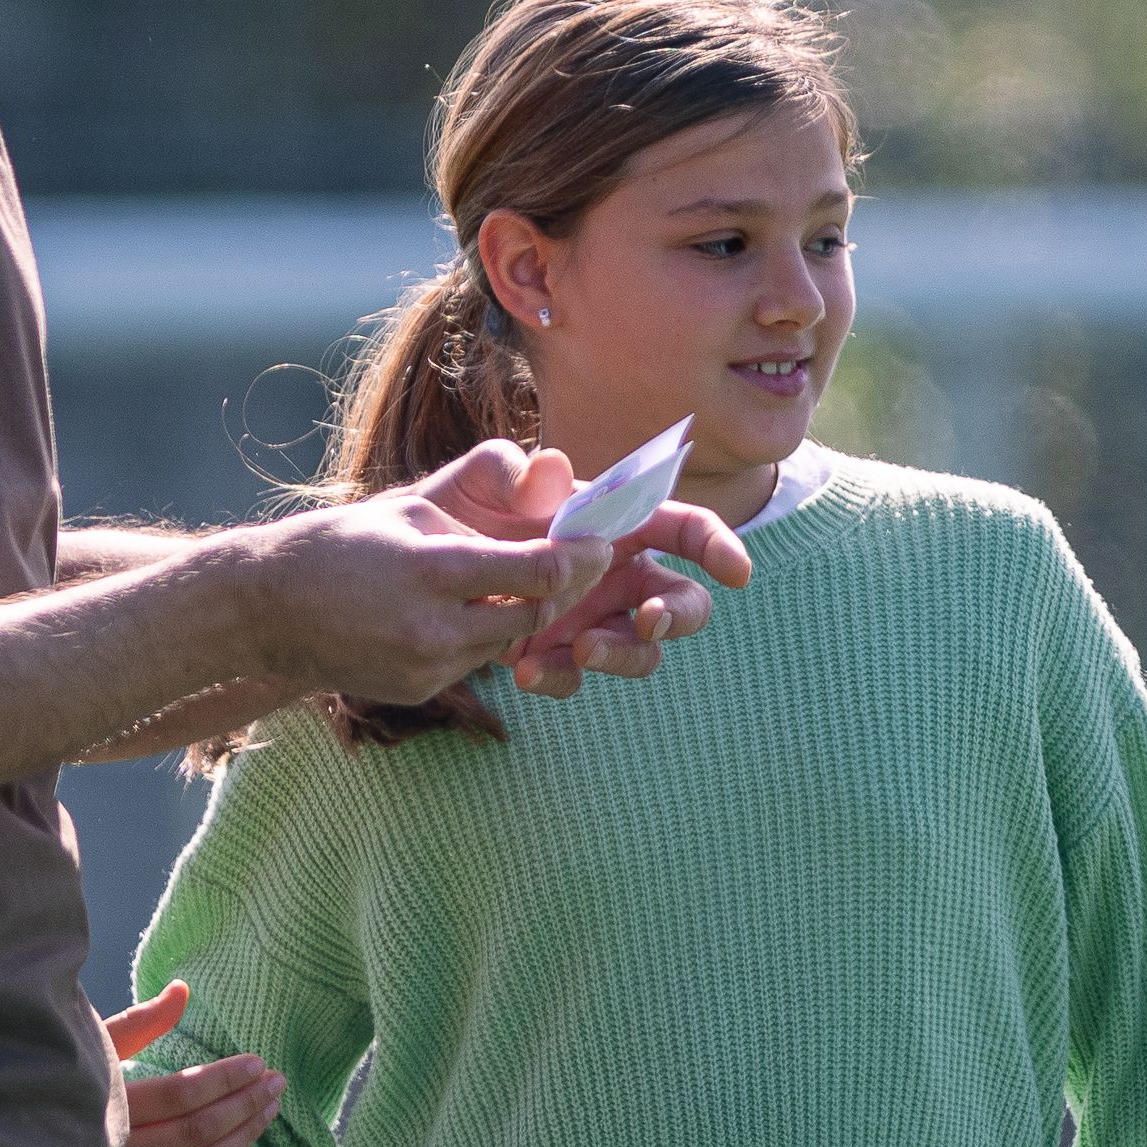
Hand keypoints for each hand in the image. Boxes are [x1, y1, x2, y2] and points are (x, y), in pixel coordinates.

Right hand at [105, 982, 280, 1146]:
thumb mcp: (91, 1055)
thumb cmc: (61, 1101)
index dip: (223, 1079)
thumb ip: (138, 1025)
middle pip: (199, 1129)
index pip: (180, 1095)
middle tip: (276, 1081)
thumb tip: (182, 990)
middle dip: (244, 1103)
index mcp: (110, 1112)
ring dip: (245, 1136)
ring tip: (271, 1108)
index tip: (256, 1062)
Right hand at [252, 463, 613, 706]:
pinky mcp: (418, 691)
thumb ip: (482, 515)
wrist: (267, 610)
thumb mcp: (411, 508)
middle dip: (562, 589)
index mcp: (432, 569)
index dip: (580, 558)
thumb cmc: (341, 542)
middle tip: (578, 563)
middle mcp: (433, 628)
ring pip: (507, 641)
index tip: (600, 544)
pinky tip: (464, 611)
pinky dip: (481, 636)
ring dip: (521, 612)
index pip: (537, 572)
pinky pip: (474, 662)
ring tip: (516, 580)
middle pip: (535, 615)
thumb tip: (550, 505)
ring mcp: (425, 667)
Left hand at [418, 442, 751, 698]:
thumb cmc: (460, 508)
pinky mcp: (557, 654)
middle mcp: (616, 574)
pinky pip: (577, 676)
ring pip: (642, 650)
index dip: (717, 545)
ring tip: (581, 648)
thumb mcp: (479, 480)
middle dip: (679, 615)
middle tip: (649, 621)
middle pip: (681, 601)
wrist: (410, 569)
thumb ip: (513, 470)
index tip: (736, 570)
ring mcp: (591, 618)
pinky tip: (526, 670)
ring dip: (623, 653)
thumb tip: (548, 470)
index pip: (684, 528)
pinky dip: (560, 677)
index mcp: (617, 523)